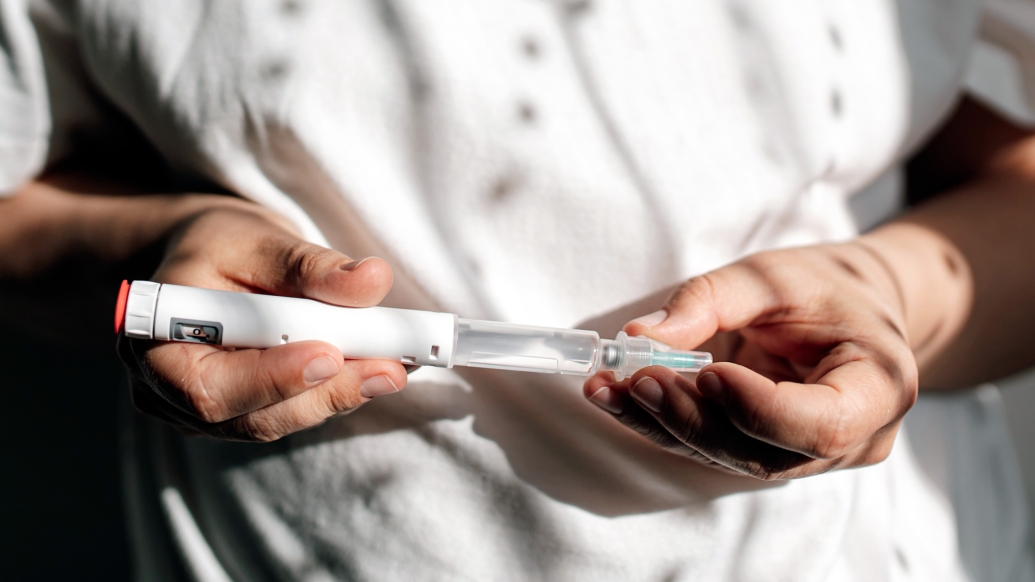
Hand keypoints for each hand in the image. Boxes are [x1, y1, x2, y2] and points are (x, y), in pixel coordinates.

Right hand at [118, 203, 407, 440]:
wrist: (202, 261)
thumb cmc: (219, 245)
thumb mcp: (257, 239)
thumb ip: (309, 265)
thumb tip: (372, 280)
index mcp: (155, 343)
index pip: (211, 386)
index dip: (273, 379)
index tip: (331, 356)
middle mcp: (170, 392)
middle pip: (253, 417)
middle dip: (326, 393)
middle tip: (390, 369)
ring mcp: (204, 413)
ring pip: (278, 420)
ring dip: (339, 395)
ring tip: (393, 368)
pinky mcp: (242, 414)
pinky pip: (289, 412)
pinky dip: (333, 393)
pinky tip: (374, 370)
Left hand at [583, 242, 918, 478]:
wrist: (850, 308)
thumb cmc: (824, 286)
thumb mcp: (774, 274)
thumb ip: (711, 300)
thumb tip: (639, 336)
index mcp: (878, 389)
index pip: (822, 425)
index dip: (758, 408)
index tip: (706, 372)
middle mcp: (850, 441)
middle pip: (762, 451)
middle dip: (691, 417)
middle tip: (636, 378)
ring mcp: (806, 457)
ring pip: (727, 456)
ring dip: (661, 424)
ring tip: (608, 387)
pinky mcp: (764, 453)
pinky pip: (710, 446)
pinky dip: (660, 422)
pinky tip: (616, 396)